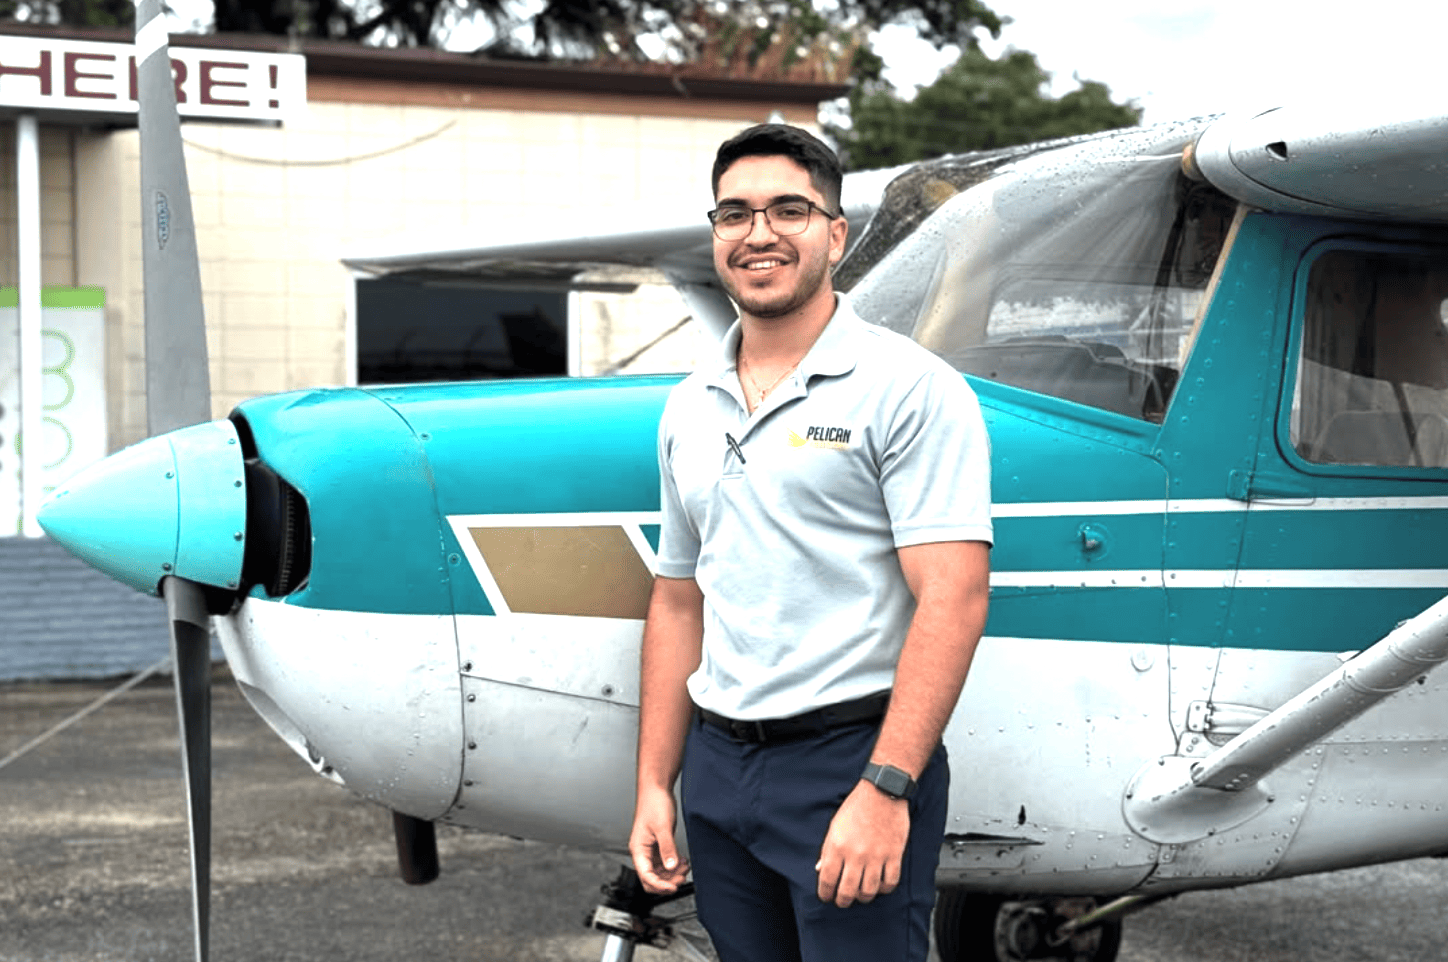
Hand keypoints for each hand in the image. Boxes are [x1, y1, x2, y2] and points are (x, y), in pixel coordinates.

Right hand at [629, 784, 689, 893]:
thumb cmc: (654, 803)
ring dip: (671, 874)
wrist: (656, 789)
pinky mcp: (658, 845)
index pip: (646, 876)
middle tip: (681, 878)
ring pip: (659, 872)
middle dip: (666, 881)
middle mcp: (642, 852)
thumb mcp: (662, 827)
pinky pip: (664, 862)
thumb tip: (671, 866)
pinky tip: (682, 861)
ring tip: (685, 868)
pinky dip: (673, 865)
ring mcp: (650, 849)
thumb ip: (667, 848)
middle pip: (651, 878)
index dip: (659, 885)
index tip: (673, 887)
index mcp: (638, 849)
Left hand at [815, 779, 910, 906]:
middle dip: (842, 901)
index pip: (827, 880)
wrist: (882, 792)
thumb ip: (827, 850)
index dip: (825, 893)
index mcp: (837, 846)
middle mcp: (856, 855)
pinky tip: (880, 885)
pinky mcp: (894, 855)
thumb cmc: (857, 806)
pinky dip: (884, 889)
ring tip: (860, 895)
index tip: (826, 897)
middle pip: (847, 892)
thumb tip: (820, 869)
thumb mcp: (835, 826)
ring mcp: (876, 857)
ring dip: (863, 897)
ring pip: (868, 892)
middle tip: (842, 901)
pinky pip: (890, 883)